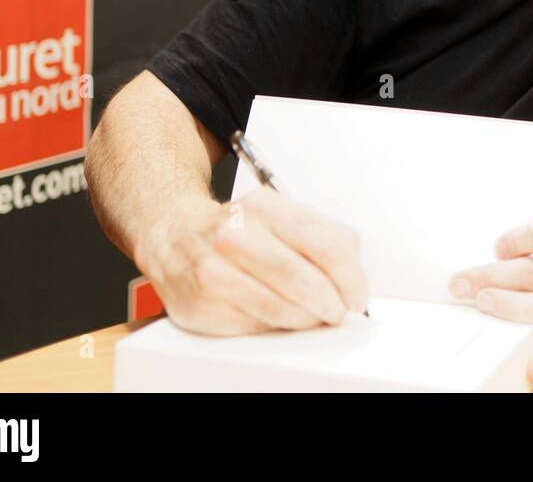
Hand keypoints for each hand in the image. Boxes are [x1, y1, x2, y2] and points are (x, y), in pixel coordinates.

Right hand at [134, 187, 368, 335]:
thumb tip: (354, 276)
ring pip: (284, 309)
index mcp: (265, 207)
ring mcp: (215, 270)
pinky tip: (278, 315)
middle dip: (333, 303)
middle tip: (339, 310)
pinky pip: (257, 326)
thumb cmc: (237, 228)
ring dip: (308, 318)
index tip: (358, 295)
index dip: (352, 278)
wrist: (174, 235)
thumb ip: (325, 236)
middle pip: (306, 281)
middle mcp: (236, 235)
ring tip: (313, 314)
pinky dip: (277, 325)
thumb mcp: (282, 214)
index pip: (327, 246)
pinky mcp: (202, 305)